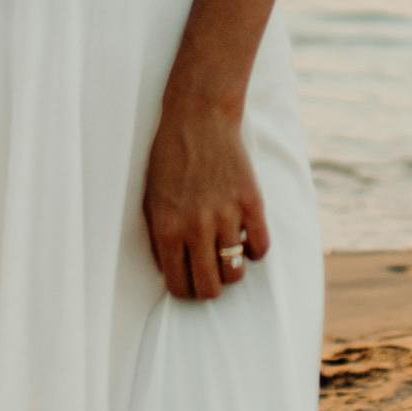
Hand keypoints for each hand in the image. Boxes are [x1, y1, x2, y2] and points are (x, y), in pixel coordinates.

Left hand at [143, 92, 269, 308]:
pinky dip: (254, 250)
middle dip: (208, 288)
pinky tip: (245, 239)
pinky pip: (260, 247)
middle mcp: (196, 228)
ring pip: (235, 273)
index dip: (184, 291)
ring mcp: (227, 215)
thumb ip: (159, 239)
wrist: (198, 120)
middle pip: (210, 288)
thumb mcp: (151, 201)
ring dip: (231, 270)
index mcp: (167, 229)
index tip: (189, 283)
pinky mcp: (251, 202)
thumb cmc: (168, 160)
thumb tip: (172, 271)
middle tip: (209, 276)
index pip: (179, 285)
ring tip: (226, 256)